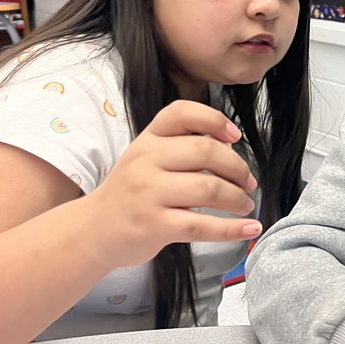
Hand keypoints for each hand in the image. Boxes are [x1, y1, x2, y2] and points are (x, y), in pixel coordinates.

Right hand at [81, 100, 259, 269]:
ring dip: (238, 198)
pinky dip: (233, 229)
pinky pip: (202, 226)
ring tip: (246, 204)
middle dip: (238, 168)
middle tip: (249, 183)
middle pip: (205, 151)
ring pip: (209, 189)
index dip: (214, 120)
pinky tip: (250, 228)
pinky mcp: (153, 226)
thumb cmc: (133, 192)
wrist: (94, 230)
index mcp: (148, 139)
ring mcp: (148, 193)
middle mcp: (146, 161)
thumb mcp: (147, 158)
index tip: (235, 137)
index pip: (181, 113)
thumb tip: (232, 149)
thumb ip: (181, 146)